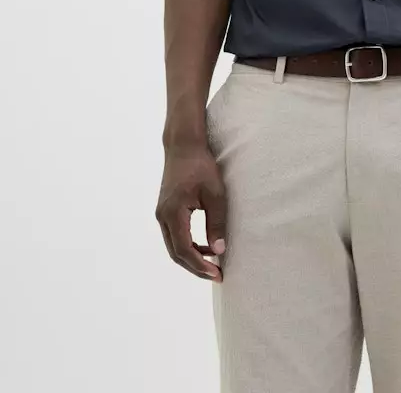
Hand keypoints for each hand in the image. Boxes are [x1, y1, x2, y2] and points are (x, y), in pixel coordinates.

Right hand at [155, 144, 227, 281]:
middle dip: (195, 267)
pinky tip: (205, 245)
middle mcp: (162, 216)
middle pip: (176, 253)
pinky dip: (188, 244)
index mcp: (172, 213)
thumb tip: (219, 250)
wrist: (184, 145)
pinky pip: (174, 235)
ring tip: (213, 262)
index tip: (217, 273)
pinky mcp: (165, 209)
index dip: (200, 266)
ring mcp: (162, 213)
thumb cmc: (201, 166)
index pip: (184, 250)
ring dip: (192, 256)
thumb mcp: (215, 193)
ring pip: (173, 246)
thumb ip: (216, 222)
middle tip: (216, 275)